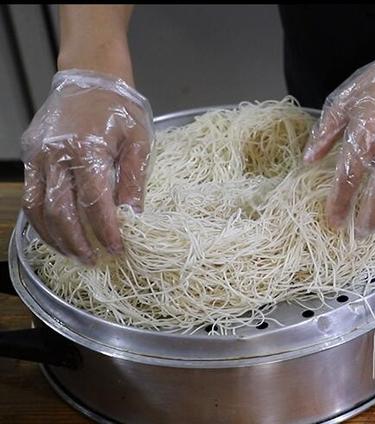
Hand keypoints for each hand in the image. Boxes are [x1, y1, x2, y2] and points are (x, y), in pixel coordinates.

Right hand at [21, 70, 152, 263]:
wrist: (91, 79)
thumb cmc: (120, 109)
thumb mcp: (139, 142)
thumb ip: (133, 181)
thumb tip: (134, 217)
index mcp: (88, 149)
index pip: (94, 203)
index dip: (106, 231)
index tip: (117, 249)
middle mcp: (56, 153)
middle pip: (60, 211)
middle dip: (78, 242)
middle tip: (94, 260)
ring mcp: (38, 154)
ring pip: (38, 208)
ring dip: (55, 237)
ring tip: (75, 255)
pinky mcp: (30, 155)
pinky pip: (31, 195)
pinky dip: (42, 220)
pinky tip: (58, 235)